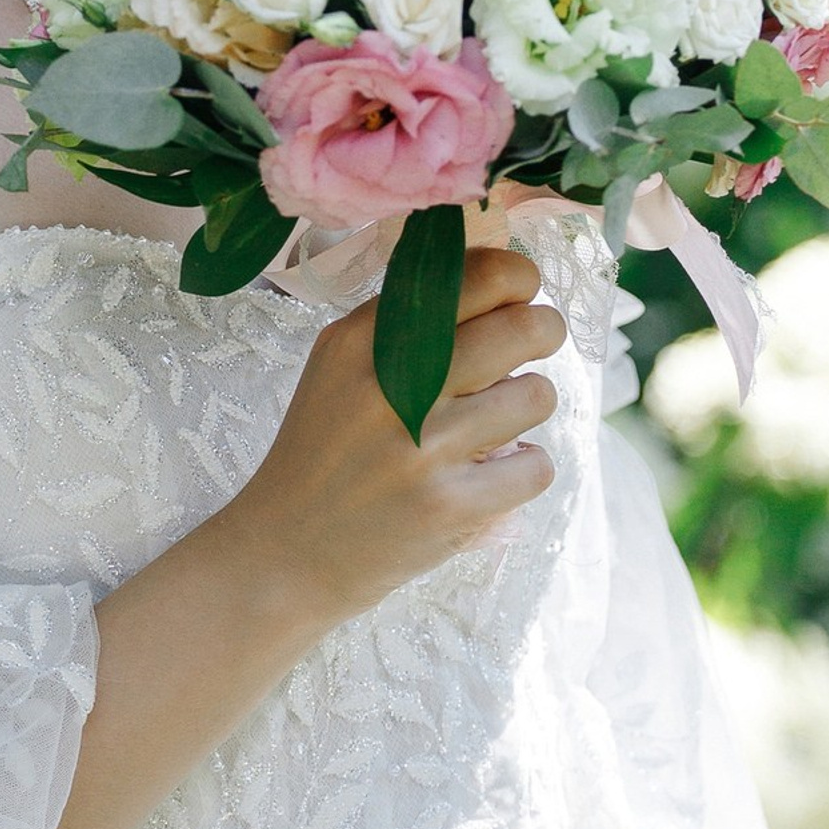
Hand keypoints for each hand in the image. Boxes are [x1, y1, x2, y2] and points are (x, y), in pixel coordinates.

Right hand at [215, 246, 567, 625]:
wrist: (284, 551)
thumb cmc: (323, 450)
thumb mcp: (338, 367)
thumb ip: (402, 321)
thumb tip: (497, 276)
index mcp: (362, 340)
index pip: (469, 279)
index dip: (515, 277)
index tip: (520, 290)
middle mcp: (391, 383)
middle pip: (520, 328)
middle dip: (544, 330)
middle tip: (538, 341)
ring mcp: (421, 447)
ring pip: (536, 395)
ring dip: (530, 403)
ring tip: (500, 419)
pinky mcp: (448, 506)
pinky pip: (536, 466)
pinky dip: (525, 468)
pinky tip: (493, 472)